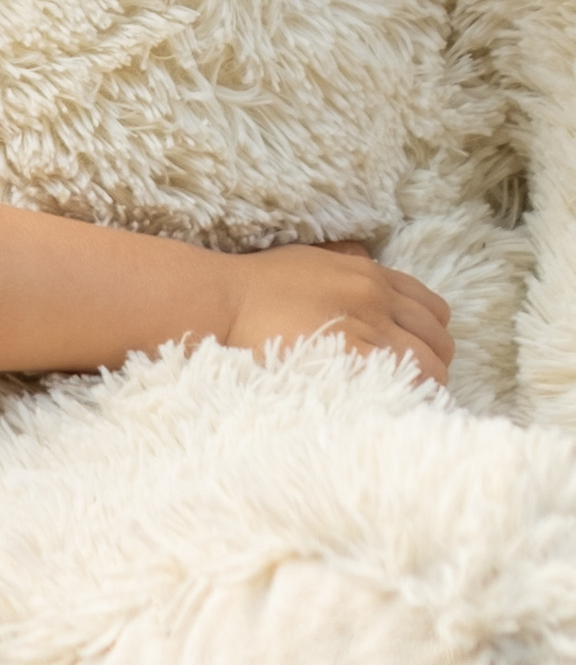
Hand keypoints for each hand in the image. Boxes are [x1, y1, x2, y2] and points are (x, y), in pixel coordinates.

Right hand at [219, 242, 452, 383]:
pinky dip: (409, 396)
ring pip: (431, 365)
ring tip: (405, 399)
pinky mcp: (354, 356)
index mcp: (369, 275)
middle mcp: (376, 298)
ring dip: (425, 385)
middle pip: (439, 339)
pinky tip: (395, 405)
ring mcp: (368, 327)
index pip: (432, 308)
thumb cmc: (257, 284)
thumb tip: (362, 259)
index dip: (431, 335)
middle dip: (433, 362)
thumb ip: (343, 262)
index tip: (417, 352)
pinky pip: (407, 382)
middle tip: (413, 382)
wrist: (224, 301)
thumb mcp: (310, 258)